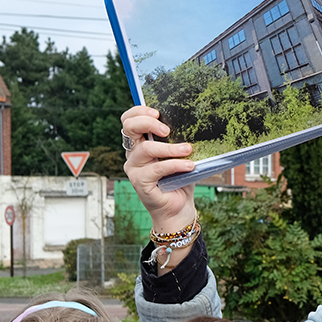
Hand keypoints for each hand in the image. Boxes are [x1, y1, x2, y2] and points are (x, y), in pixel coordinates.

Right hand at [122, 106, 201, 274]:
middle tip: (167, 128)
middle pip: (129, 128)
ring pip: (146, 149)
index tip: (157, 112)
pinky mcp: (140, 183)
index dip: (138, 111)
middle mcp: (133, 155)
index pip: (128, 120)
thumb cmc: (180, 180)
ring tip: (188, 150)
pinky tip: (189, 166)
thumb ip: (177, 140)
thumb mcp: (179, 156)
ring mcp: (134, 169)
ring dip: (170, 147)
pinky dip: (175, 164)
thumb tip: (194, 122)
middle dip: (147, 122)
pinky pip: (157, 168)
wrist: (179, 209)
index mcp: (139, 144)